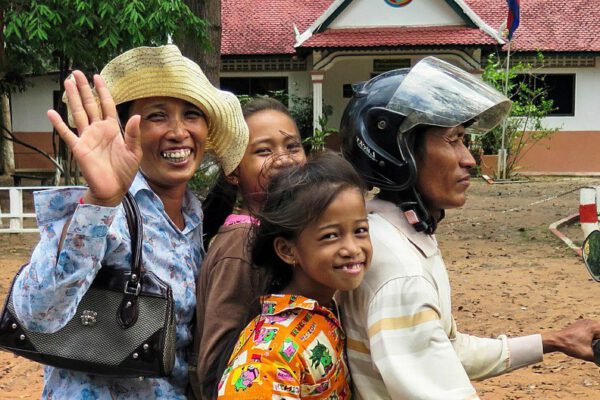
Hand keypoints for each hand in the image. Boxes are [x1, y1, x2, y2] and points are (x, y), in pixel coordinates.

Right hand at [47, 71, 142, 206]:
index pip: (107, 105)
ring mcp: (87, 138)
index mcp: (113, 129)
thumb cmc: (125, 171)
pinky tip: (51, 112)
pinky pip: (67, 134)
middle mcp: (98, 130)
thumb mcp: (134, 152)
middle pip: (90, 105)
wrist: (114, 189)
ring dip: (72, 98)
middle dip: (84, 89)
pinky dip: (59, 124)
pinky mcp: (79, 148)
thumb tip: (137, 116)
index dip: (102, 91)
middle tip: (77, 73)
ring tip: (66, 82)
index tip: (97, 76)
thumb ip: (134, 134)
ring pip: (78, 113)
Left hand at [541, 318, 599, 361]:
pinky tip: (595, 342)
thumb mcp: (588, 355)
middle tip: (598, 349)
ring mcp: (584, 323)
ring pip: (597, 330)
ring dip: (598, 337)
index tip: (599, 349)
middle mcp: (589, 322)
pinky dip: (595, 335)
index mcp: (593, 326)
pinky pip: (591, 329)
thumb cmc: (571, 346)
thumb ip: (599, 359)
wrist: (555, 341)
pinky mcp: (579, 325)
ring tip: (597, 346)